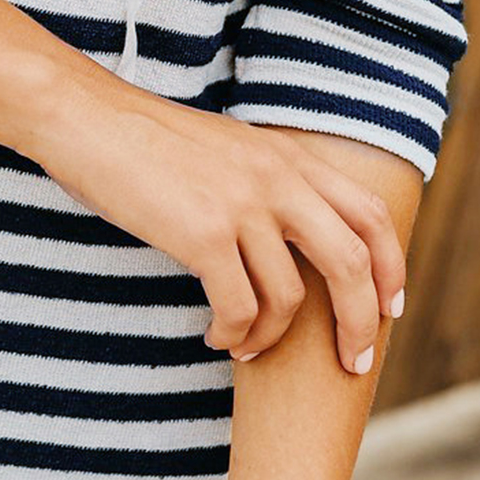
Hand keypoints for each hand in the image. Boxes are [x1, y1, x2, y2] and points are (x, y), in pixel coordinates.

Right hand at [22, 75, 405, 373]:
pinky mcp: (203, 234)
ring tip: (245, 345)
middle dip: (361, 322)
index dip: (391, 268)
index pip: (369, 214)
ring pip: (290, 298)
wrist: (88, 119)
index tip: (389, 308)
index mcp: (287, 155)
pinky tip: (216, 334)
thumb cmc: (146, 140)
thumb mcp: (228, 148)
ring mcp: (242, 205)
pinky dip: (234, 333)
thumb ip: (267, 182)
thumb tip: (292, 244)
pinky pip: (240, 308)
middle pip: (351, 262)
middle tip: (354, 361)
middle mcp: (276, 177)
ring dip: (274, 338)